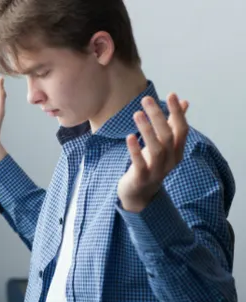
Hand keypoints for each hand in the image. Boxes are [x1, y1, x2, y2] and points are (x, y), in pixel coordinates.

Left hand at [118, 93, 189, 212]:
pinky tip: (129, 136)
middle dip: (158, 116)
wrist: (139, 194)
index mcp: (177, 151)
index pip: (181, 129)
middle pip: (168, 136)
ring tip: (137, 113)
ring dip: (147, 130)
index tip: (171, 94)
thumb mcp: (163, 144)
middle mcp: (170, 161)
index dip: (177, 112)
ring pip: (156, 149)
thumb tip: (185, 101)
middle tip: (146, 99)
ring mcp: (157, 171)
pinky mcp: (141, 178)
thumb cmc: (151, 163)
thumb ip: (173, 124)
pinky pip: (140, 164)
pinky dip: (135, 150)